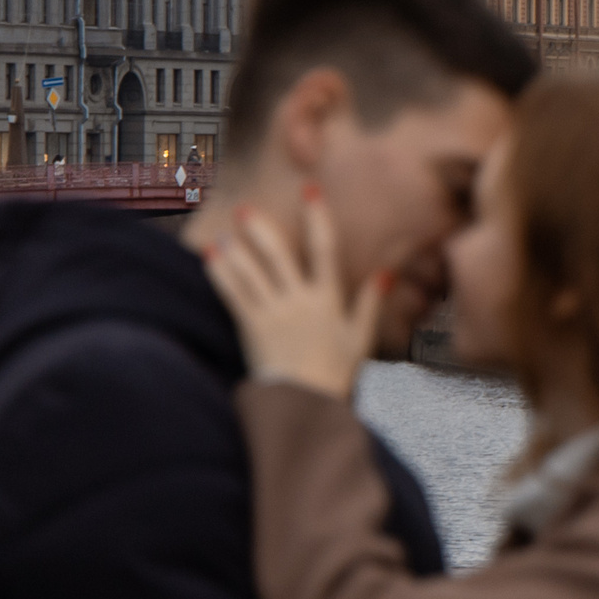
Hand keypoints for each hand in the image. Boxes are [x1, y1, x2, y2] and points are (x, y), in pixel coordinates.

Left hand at [202, 194, 385, 399]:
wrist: (306, 407)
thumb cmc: (335, 374)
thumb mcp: (360, 338)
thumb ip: (371, 303)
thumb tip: (387, 272)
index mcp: (328, 300)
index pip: (324, 250)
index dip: (317, 217)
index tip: (309, 191)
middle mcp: (299, 302)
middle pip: (278, 255)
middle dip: (260, 229)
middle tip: (245, 209)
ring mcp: (273, 314)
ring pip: (251, 272)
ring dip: (235, 249)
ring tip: (224, 232)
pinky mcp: (252, 329)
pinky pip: (233, 295)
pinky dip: (220, 274)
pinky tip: (210, 257)